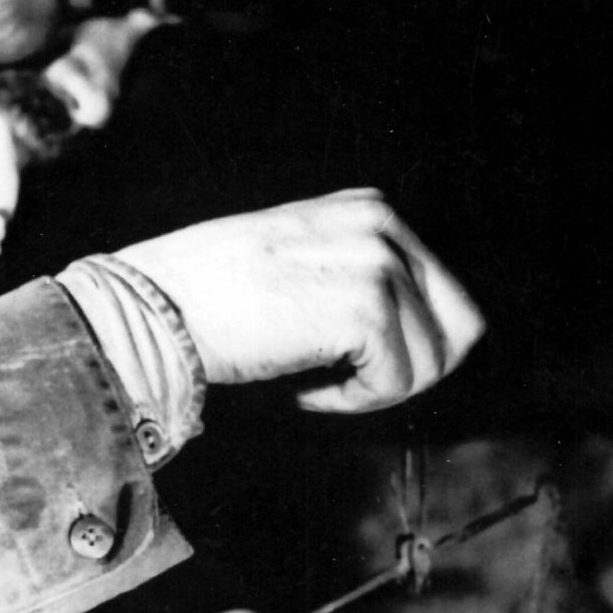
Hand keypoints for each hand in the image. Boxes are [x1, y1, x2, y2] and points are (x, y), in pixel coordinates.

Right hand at [115, 189, 484, 414]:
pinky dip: (348, 402)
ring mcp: (378, 265)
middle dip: (407, 371)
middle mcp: (383, 226)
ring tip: (310, 379)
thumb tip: (425, 335)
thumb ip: (357, 272)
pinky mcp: (367, 311)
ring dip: (371, 389)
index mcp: (372, 210)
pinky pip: (394, 385)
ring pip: (429, 364)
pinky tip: (300, 386)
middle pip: (457, 331)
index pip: (446, 298)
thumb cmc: (209, 297)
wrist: (155, 309)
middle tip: (343, 381)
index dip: (406, 348)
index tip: (340, 356)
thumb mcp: (300, 260)